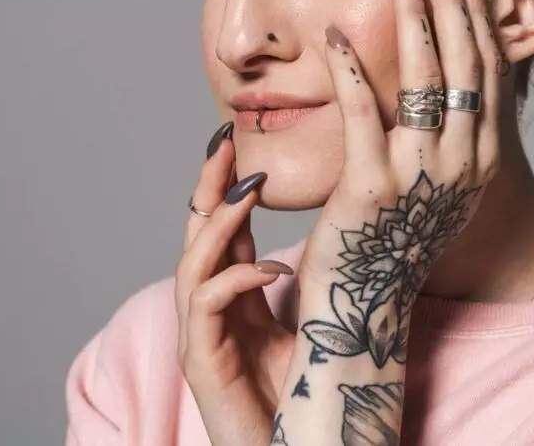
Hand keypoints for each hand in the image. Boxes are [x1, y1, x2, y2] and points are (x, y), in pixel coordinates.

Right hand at [175, 130, 295, 445]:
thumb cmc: (304, 391)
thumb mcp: (310, 319)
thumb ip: (308, 280)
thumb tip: (341, 231)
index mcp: (235, 296)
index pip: (224, 229)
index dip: (228, 186)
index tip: (241, 143)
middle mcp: (210, 309)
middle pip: (195, 234)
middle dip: (208, 186)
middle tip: (225, 141)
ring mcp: (201, 335)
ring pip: (192, 262)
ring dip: (218, 222)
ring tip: (246, 188)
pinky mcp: (201, 361)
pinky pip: (205, 304)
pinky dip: (236, 278)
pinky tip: (272, 268)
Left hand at [298, 0, 501, 368]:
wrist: (367, 307)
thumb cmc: (395, 237)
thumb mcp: (437, 182)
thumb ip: (445, 131)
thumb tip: (444, 76)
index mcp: (480, 158)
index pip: (485, 69)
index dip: (475, 15)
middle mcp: (462, 164)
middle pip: (463, 64)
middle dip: (452, 1)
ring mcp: (420, 177)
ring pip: (424, 81)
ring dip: (413, 19)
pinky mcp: (371, 189)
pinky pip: (363, 116)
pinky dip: (350, 70)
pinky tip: (335, 35)